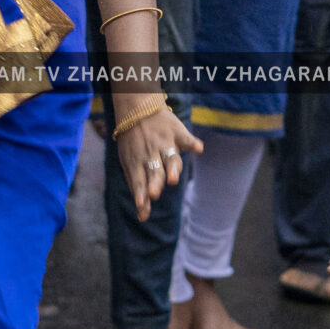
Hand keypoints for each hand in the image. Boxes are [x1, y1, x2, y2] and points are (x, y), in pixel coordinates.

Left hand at [113, 102, 203, 219]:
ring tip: (173, 177)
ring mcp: (164, 143)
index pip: (139, 180)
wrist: (138, 110)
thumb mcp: (131, 165)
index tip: (141, 205)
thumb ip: (138, 190)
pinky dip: (192, 143)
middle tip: (154, 193)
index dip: (140, 193)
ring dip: (172, 167)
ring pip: (169, 157)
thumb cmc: (135, 146)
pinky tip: (198, 148)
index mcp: (137, 162)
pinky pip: (186, 138)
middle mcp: (151, 154)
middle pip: (154, 171)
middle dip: (155, 182)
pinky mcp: (177, 133)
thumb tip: (143, 218)